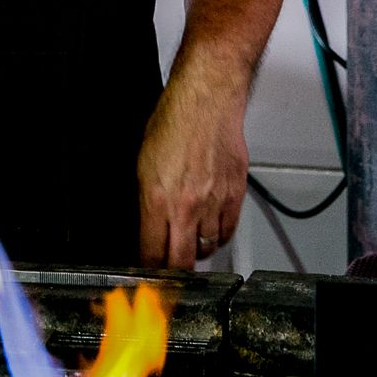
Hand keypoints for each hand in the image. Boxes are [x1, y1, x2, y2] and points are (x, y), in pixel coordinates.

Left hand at [136, 73, 248, 268]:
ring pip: (207, 248)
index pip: (151, 251)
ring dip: (197, 251)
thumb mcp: (142, 164)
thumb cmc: (173, 123)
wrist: (205, 102)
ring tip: (189, 246)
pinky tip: (211, 233)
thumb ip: (147, 200)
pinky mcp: (235, 196)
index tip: (146, 271)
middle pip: (181, 261)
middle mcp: (186, 206)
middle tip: (168, 274)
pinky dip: (219, 237)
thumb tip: (147, 226)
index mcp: (156, 199)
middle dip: (173, 272)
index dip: (148, 267)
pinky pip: (228, 231)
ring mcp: (213, 203)